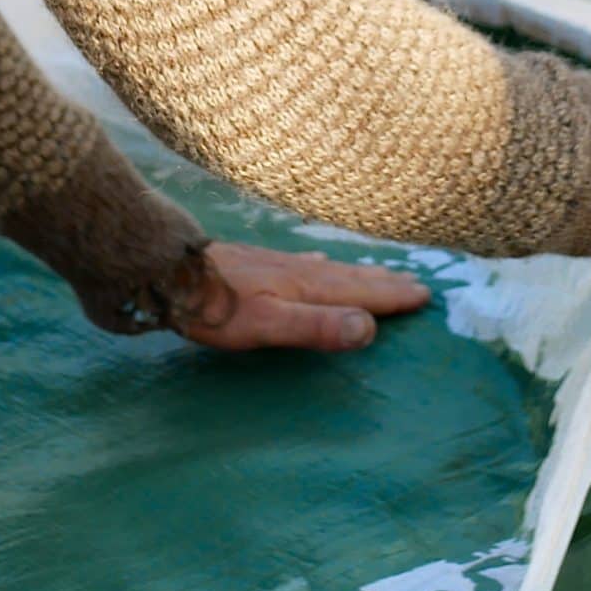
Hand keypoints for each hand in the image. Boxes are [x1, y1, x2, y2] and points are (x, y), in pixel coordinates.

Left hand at [174, 242, 433, 352]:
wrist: (164, 269)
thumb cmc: (215, 305)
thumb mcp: (267, 324)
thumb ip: (317, 326)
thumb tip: (370, 328)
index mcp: (307, 287)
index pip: (359, 292)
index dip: (391, 297)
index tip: (425, 295)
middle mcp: (298, 271)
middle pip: (350, 277)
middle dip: (384, 282)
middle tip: (418, 282)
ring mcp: (277, 265)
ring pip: (330, 269)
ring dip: (358, 274)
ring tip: (380, 273)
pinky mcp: (256, 265)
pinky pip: (305, 265)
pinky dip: (322, 267)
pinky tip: (315, 262)